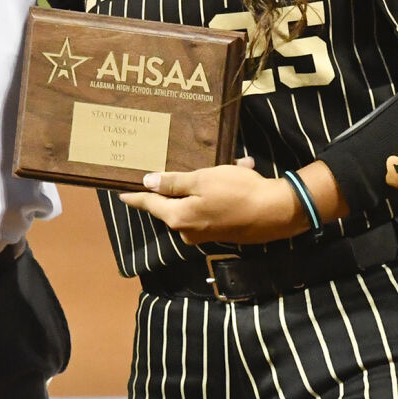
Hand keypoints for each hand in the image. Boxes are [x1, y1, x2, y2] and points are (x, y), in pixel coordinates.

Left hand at [118, 157, 308, 244]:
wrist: (276, 212)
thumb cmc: (237, 192)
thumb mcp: (202, 180)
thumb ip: (173, 183)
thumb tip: (147, 183)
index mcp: (179, 218)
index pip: (149, 204)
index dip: (135, 196)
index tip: (121, 193)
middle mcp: (188, 231)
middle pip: (172, 205)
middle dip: (178, 184)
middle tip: (176, 166)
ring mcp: (205, 234)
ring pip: (196, 203)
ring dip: (206, 184)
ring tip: (225, 164)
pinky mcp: (222, 231)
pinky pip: (213, 207)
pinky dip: (221, 191)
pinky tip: (239, 171)